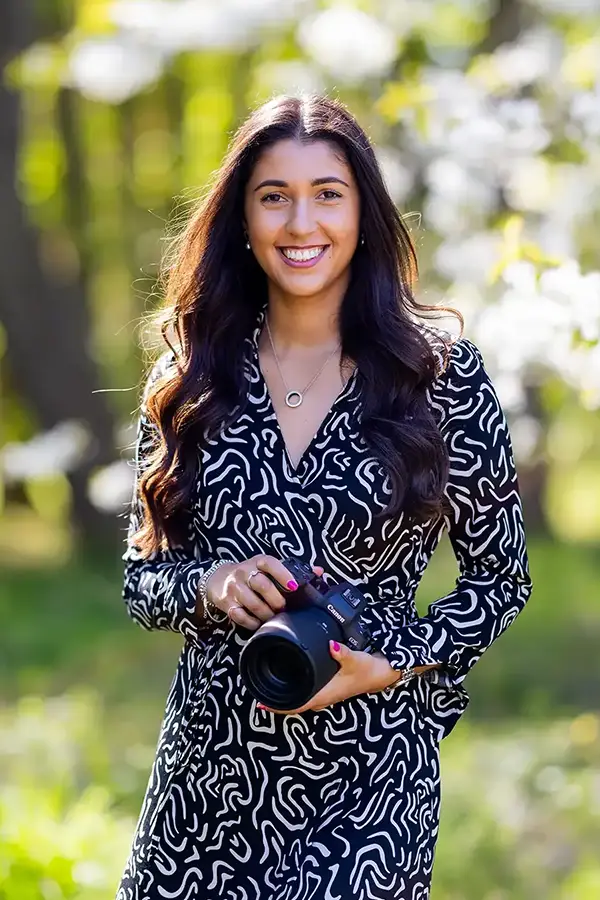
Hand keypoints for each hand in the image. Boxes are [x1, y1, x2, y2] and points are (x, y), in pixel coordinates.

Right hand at [204, 555, 323, 630]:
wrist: (218, 578)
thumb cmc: (250, 573)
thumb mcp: (267, 567)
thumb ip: (291, 570)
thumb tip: (319, 572)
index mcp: (258, 561)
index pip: (270, 563)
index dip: (283, 574)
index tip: (294, 587)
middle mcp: (245, 572)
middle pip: (262, 585)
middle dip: (276, 600)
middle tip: (283, 608)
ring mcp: (234, 587)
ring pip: (252, 602)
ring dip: (266, 614)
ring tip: (274, 618)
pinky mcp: (226, 602)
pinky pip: (240, 615)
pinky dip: (251, 622)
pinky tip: (259, 623)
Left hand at [257, 642, 399, 714]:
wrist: (380, 674)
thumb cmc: (367, 670)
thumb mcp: (355, 660)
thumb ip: (343, 653)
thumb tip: (331, 646)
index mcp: (323, 695)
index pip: (295, 706)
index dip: (277, 707)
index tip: (260, 703)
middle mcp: (321, 698)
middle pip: (292, 704)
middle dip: (274, 700)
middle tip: (256, 689)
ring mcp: (324, 694)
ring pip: (298, 698)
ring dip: (283, 694)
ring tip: (266, 684)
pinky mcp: (326, 688)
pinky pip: (305, 691)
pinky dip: (294, 688)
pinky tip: (288, 677)